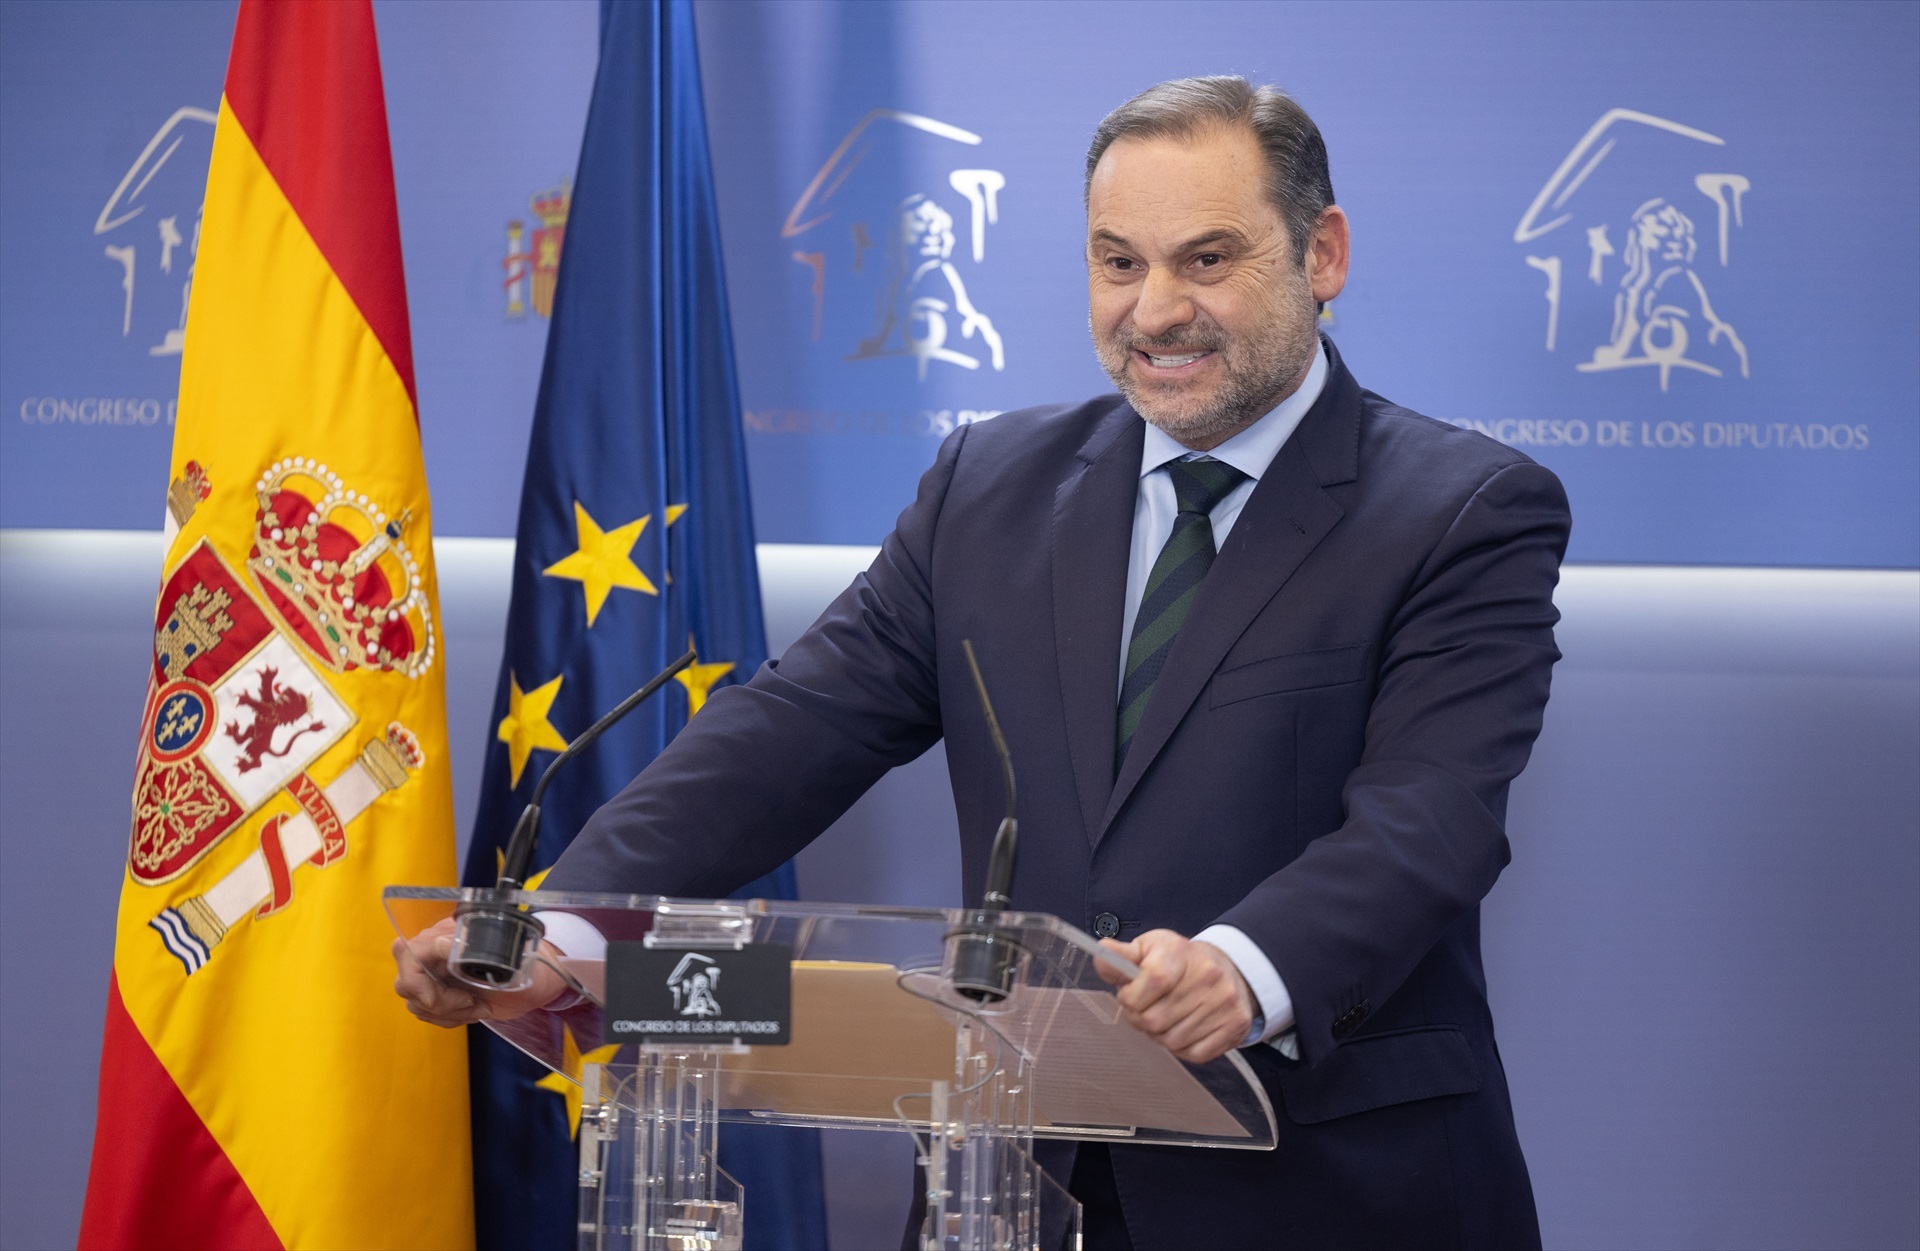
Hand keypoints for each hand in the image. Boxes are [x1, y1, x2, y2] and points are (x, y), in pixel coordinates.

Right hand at [391, 917, 570, 1027]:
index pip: (410, 951)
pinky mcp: (435, 992)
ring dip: (450, 1012)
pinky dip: (450, 1018)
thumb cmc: (527, 961)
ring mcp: (431, 972)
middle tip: (472, 1002)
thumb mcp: (512, 957)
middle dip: (440, 1002)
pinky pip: (426, 1013)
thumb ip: (479, 951)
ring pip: (416, 1003)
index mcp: (448, 933)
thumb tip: (444, 944)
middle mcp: (432, 950)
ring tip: (480, 1006)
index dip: (420, 977)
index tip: (457, 986)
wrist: (536, 977)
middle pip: (407, 983)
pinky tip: (473, 1010)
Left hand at [1095, 929, 1255, 1063]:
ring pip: (1173, 1041)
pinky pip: (1195, 1054)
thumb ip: (1120, 956)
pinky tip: (1182, 1029)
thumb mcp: (1149, 948)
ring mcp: (1224, 1003)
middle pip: (1156, 1019)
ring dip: (1160, 1035)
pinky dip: (1182, 1048)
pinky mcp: (1235, 1026)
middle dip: (1141, 1019)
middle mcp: (1208, 977)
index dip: (1131, 996)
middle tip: (1145, 1009)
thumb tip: (1101, 953)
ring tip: (1165, 1018)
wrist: (1228, 969)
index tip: (1130, 995)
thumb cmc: (1181, 961)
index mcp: (1180, 953)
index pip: (1152, 980)